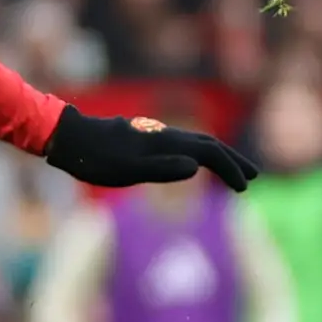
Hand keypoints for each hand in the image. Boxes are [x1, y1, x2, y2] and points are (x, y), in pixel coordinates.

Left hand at [45, 107, 256, 190]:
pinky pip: (180, 143)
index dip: (229, 169)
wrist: (66, 137)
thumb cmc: (94, 159)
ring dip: (217, 156)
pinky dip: (197, 153)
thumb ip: (161, 169)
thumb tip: (196, 168)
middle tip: (254, 176)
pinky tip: (192, 162)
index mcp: (165, 141)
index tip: (244, 188)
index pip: (209, 152)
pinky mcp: (143, 138)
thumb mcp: (126, 170)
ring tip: (230, 170)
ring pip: (194, 141)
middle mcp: (164, 134)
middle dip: (232, 160)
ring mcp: (153, 135)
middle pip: (208, 143)